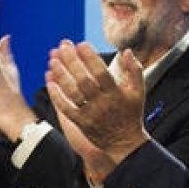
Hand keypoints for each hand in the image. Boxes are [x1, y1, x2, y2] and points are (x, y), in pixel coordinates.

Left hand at [46, 41, 148, 167]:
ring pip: (72, 92)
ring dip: (61, 75)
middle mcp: (102, 103)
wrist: (125, 143)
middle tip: (63, 46)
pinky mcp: (81, 123)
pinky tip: (50, 82)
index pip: (101, 72)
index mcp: (116, 93)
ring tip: (53, 60)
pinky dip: (57, 95)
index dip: (90, 57)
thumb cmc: (131, 115)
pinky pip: (66, 108)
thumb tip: (126, 51)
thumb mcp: (138, 92)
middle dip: (72, 61)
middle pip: (83, 79)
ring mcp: (90, 114)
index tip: (81, 44)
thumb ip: (134, 71)